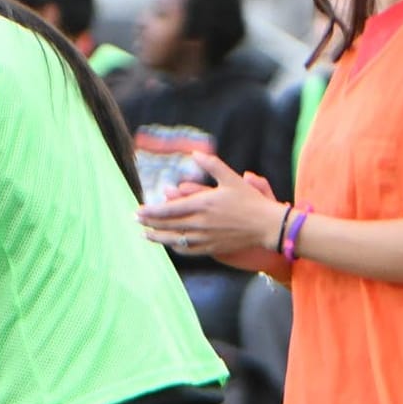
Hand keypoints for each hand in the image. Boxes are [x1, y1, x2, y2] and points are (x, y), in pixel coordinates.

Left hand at [138, 152, 286, 257]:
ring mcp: (206, 237)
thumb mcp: (231, 178)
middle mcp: (201, 222)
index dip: (151, 212)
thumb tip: (194, 153)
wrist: (267, 225)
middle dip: (149, 223)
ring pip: (175, 239)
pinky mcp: (212, 248)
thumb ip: (212, 164)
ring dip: (158, 237)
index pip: (170, 209)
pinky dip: (176, 247)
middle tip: (135, 220)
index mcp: (203, 204)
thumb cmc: (250, 200)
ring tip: (145, 234)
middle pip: (168, 224)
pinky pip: (189, 250)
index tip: (138, 211)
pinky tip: (169, 243)